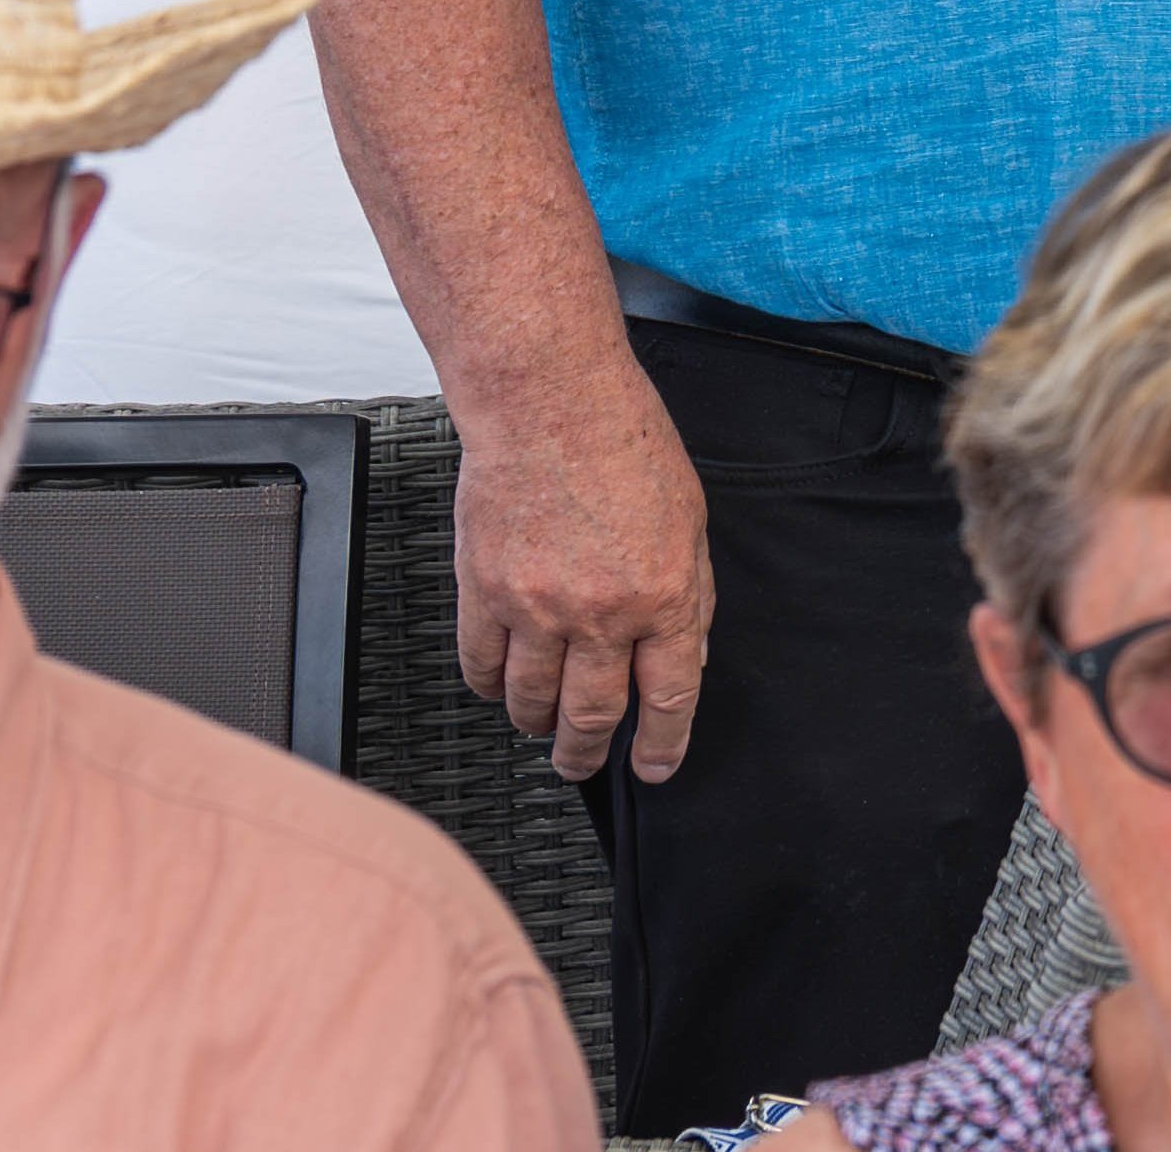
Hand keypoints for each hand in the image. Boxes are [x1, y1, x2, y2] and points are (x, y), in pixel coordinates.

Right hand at [454, 379, 716, 782]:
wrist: (548, 402)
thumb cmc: (623, 445)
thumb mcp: (690, 523)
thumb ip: (689, 596)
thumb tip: (687, 655)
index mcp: (664, 596)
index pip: (670, 697)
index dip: (663, 744)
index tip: (654, 767)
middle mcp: (601, 613)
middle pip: (594, 714)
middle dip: (589, 752)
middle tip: (583, 764)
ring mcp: (536, 607)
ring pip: (532, 699)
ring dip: (537, 725)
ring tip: (541, 730)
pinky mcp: (483, 591)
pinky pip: (480, 664)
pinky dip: (488, 687)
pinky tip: (497, 688)